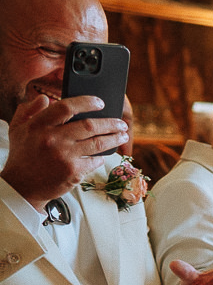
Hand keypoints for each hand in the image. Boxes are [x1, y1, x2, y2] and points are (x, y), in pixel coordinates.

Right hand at [0, 94, 126, 208]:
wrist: (22, 186)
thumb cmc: (22, 155)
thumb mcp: (18, 129)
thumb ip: (29, 110)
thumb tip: (44, 98)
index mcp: (38, 125)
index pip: (66, 107)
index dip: (86, 102)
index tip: (100, 102)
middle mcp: (52, 139)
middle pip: (89, 125)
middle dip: (110, 123)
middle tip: (120, 123)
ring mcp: (64, 156)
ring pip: (97, 143)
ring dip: (114, 138)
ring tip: (122, 135)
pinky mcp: (73, 172)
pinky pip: (94, 161)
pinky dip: (101, 157)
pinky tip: (103, 155)